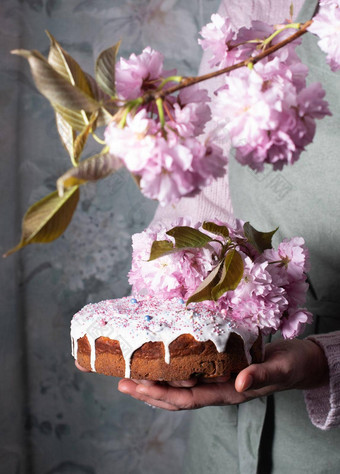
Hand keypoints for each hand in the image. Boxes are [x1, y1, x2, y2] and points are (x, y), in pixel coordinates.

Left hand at [115, 338, 328, 410]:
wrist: (298, 362)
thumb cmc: (290, 367)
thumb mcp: (279, 370)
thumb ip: (260, 376)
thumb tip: (239, 383)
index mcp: (227, 394)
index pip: (188, 399)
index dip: (163, 394)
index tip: (139, 386)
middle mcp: (216, 389)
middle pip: (176, 396)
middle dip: (148, 391)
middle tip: (122, 381)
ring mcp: (216, 380)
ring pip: (179, 387)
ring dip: (154, 383)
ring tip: (130, 376)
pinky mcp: (218, 367)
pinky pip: (189, 373)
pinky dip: (171, 370)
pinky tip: (159, 363)